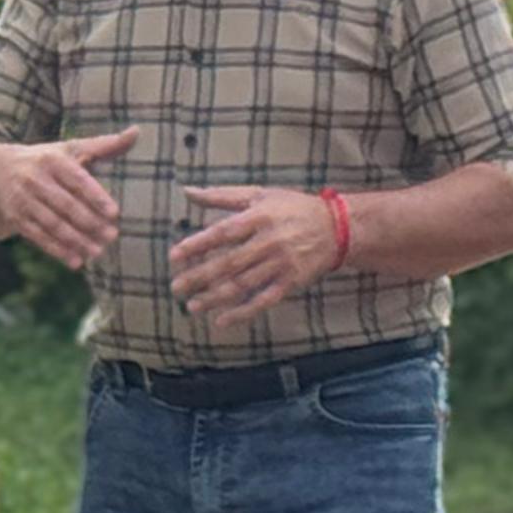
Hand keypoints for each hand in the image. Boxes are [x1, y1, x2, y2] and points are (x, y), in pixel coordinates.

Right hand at [0, 128, 138, 269]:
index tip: (114, 213)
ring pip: (52, 223)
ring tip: (97, 253)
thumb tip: (136, 132)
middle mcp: (34, 178)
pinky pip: (38, 236)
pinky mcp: (15, 218)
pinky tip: (75, 262)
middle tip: (112, 237)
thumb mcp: (69, 149)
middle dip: (89, 222)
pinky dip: (57, 250)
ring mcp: (22, 199)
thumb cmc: (43, 160)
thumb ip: (103, 145)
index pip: (77, 179)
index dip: (95, 196)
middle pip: (65, 204)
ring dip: (75, 240)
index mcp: (52, 159)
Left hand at [170, 185, 343, 327]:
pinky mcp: (291, 282)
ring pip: (243, 284)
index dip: (197, 245)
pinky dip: (242, 312)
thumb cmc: (293, 208)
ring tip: (192, 306)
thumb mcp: (260, 195)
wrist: (337, 228)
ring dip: (215, 297)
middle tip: (176, 287)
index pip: (222, 233)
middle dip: (200, 276)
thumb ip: (222, 195)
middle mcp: (269, 241)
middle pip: (229, 263)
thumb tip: (187, 192)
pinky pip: (263, 300)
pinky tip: (222, 320)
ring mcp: (281, 264)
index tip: (175, 256)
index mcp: (259, 217)